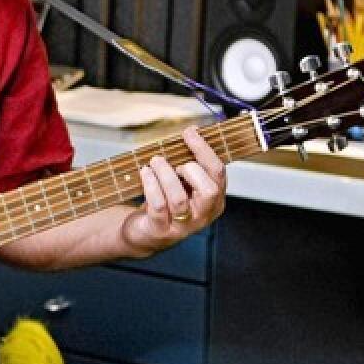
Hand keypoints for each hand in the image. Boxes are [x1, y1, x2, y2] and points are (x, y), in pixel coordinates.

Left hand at [121, 127, 225, 256]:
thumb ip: (190, 160)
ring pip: (179, 199)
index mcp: (215, 200)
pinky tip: (145, 172)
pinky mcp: (161, 230)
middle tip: (175, 162)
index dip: (204, 150)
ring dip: (165, 175)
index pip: (218, 173)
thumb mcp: (182, 182)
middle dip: (191, 169)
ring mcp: (183, 225)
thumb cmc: (166, 201)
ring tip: (155, 162)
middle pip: (209, 190)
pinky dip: (151, 185)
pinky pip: (158, 205)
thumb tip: (193, 130)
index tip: (189, 132)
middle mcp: (203, 215)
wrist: (145, 232)